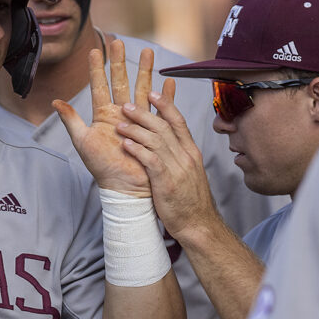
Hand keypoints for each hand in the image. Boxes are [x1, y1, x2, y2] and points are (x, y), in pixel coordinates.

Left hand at [53, 40, 173, 195]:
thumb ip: (71, 120)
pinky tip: (169, 82)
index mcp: (104, 115)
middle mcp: (121, 114)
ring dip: (145, 71)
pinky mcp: (152, 130)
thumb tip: (55, 101)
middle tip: (119, 41)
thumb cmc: (102, 167)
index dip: (97, 68)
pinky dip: (166, 96)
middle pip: (121, 81)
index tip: (95, 50)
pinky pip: (161, 109)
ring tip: (147, 52)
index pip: (99, 86)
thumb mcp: (83, 141)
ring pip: (142, 88)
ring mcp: (137, 120)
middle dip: (120, 61)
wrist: (123, 187)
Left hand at [116, 87, 217, 241]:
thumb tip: (167, 143)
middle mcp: (185, 156)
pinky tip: (125, 144)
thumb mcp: (189, 172)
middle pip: (164, 127)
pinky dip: (137, 150)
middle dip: (144, 114)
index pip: (179, 122)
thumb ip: (178, 156)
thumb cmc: (190, 201)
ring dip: (136, 130)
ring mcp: (177, 168)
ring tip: (120, 124)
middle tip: (127, 105)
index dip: (165, 105)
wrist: (199, 224)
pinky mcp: (166, 182)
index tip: (152, 93)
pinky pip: (150, 160)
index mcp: (191, 152)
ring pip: (156, 140)